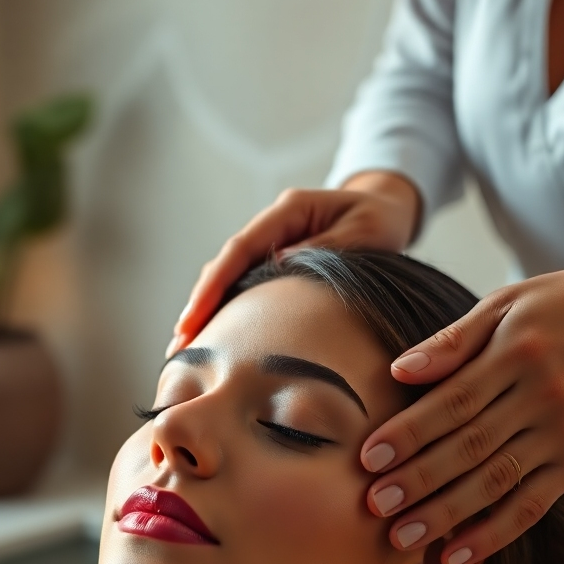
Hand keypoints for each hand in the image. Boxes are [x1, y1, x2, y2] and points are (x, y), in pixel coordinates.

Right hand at [167, 171, 420, 355]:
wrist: (386, 211)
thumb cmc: (380, 220)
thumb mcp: (367, 230)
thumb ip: (330, 246)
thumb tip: (282, 264)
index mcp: (289, 210)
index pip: (240, 249)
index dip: (214, 284)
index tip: (193, 318)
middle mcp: (271, 227)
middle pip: (223, 266)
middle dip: (199, 306)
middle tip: (177, 347)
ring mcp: (269, 246)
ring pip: (227, 280)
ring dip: (206, 314)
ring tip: (183, 352)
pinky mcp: (272, 265)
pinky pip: (242, 289)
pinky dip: (226, 314)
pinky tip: (212, 341)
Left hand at [360, 251, 563, 563]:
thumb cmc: (549, 310)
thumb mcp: (501, 305)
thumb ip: (451, 340)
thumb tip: (398, 370)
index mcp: (518, 355)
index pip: (454, 402)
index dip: (409, 433)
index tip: (367, 457)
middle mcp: (544, 399)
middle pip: (471, 447)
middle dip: (419, 480)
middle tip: (374, 505)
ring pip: (497, 482)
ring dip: (446, 514)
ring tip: (401, 537)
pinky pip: (532, 506)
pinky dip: (494, 534)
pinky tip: (455, 554)